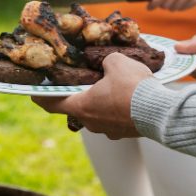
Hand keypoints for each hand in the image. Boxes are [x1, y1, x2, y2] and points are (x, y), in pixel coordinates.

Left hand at [32, 53, 152, 138]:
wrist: (160, 111)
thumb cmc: (132, 87)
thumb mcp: (115, 62)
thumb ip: (105, 62)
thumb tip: (107, 65)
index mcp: (82, 107)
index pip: (52, 104)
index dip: (41, 97)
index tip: (35, 92)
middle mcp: (92, 123)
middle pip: (78, 108)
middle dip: (81, 94)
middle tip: (85, 80)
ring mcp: (110, 131)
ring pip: (99, 114)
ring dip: (102, 101)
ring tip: (113, 85)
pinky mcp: (126, 133)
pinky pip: (117, 118)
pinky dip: (119, 108)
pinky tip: (129, 95)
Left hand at [136, 0, 195, 10]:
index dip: (154, 3)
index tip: (149, 7)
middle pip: (167, 3)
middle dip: (161, 5)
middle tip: (160, 2)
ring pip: (175, 8)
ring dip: (169, 7)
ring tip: (170, 0)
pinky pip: (183, 9)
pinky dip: (179, 7)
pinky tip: (179, 0)